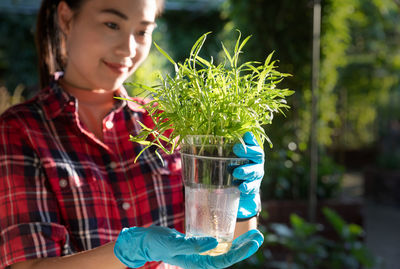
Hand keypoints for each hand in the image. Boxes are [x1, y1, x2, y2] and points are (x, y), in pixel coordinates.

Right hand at [114, 225, 263, 268]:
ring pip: (226, 250)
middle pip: (229, 256)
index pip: (224, 261)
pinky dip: (229, 238)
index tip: (254, 242)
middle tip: (259, 235)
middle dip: (245, 247)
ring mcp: (202, 253)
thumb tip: (214, 243)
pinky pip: (218, 244)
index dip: (241, 252)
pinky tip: (235, 232)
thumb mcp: (174, 243)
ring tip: (254, 234)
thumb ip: (193, 245)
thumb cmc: (158, 243)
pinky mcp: (200, 245)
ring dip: (240, 243)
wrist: (148, 240)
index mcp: (198, 263)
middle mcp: (203, 260)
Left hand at [233, 132, 264, 217]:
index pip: (254, 143)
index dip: (251, 139)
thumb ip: (235, 148)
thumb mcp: (234, 157)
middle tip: (236, 149)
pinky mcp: (254, 187)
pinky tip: (242, 187)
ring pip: (254, 172)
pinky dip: (247, 187)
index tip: (245, 135)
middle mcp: (257, 163)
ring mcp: (257, 175)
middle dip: (248, 152)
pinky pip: (252, 187)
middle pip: (258, 155)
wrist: (242, 188)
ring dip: (246, 171)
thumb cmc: (237, 167)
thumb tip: (234, 137)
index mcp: (254, 153)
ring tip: (236, 172)